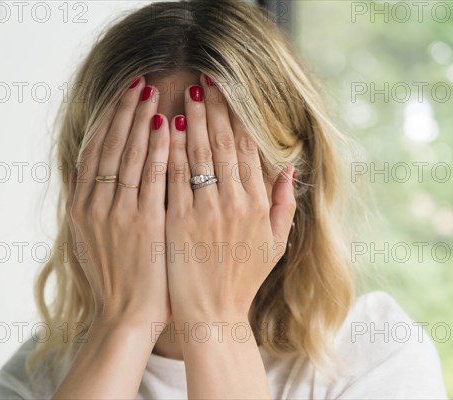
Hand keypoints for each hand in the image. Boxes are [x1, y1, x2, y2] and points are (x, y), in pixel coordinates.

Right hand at [66, 76, 169, 328]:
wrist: (126, 316)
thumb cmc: (117, 278)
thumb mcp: (91, 238)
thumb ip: (93, 203)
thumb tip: (95, 171)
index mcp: (82, 207)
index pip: (95, 150)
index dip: (108, 119)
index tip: (121, 95)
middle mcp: (96, 205)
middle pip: (111, 146)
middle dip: (125, 111)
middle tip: (139, 81)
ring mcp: (120, 214)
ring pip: (131, 156)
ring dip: (142, 121)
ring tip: (154, 93)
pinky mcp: (146, 225)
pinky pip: (153, 178)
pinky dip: (160, 151)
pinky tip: (169, 127)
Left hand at [165, 74, 296, 324]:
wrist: (213, 314)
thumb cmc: (244, 279)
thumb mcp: (276, 245)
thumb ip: (285, 205)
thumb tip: (288, 169)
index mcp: (258, 205)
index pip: (245, 150)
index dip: (235, 118)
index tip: (228, 95)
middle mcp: (233, 203)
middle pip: (221, 145)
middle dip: (212, 109)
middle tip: (205, 81)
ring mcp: (203, 211)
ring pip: (196, 155)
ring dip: (190, 122)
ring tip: (184, 95)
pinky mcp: (177, 222)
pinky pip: (173, 179)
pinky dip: (169, 152)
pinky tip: (164, 131)